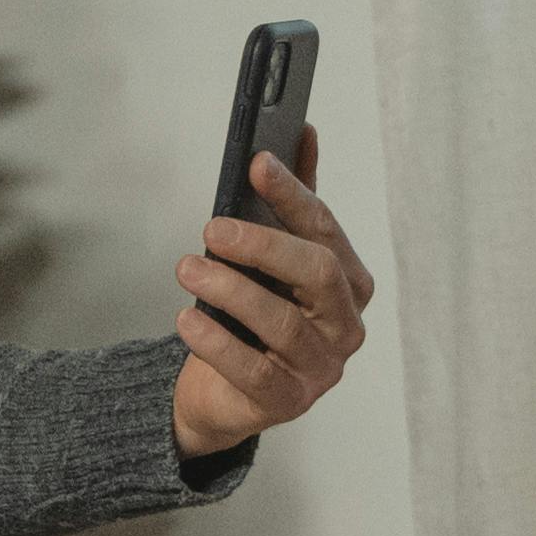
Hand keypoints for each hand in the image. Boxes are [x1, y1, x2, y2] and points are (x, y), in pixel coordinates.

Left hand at [172, 139, 372, 461]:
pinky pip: (253, 371)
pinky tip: (187, 319)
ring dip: (229, 289)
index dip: (292, 195)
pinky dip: (217, 343)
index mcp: (348, 282)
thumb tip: (303, 134)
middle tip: (212, 228)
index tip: (257, 164)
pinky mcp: (289, 401)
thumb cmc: (252, 319)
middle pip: (317, 273)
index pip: (325, 230)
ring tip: (187, 269)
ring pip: (281, 323)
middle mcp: (345, 324)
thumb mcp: (270, 260)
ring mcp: (322, 368)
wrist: (223, 392)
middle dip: (263, 244)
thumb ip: (291, 204)